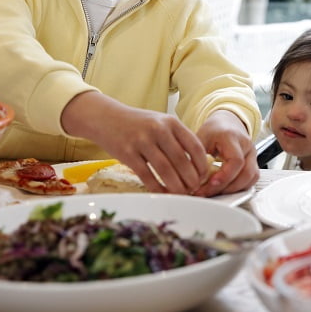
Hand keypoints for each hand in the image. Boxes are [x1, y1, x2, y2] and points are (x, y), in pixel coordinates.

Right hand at [61, 91, 210, 193]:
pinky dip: (157, 187)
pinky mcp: (127, 153)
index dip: (201, 164)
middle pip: (181, 160)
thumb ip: (178, 138)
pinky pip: (146, 176)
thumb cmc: (138, 123)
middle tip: (195, 188)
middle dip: (191, 178)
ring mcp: (142, 141)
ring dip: (176, 186)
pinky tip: (163, 193)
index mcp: (171, 122)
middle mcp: (158, 130)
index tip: (204, 175)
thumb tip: (198, 162)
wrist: (106, 117)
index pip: (194, 146)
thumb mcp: (161, 122)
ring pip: (165, 170)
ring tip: (182, 193)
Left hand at [192, 109, 258, 196]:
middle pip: (246, 172)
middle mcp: (246, 146)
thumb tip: (190, 178)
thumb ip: (196, 157)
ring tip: (215, 192)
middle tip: (208, 192)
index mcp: (232, 137)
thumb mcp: (200, 138)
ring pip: (251, 178)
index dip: (225, 176)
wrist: (226, 124)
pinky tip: (225, 189)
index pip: (236, 160)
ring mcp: (252, 155)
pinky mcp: (253, 163)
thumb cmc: (213, 131)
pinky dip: (239, 187)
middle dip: (227, 187)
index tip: (210, 184)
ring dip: (234, 189)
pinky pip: (251, 179)